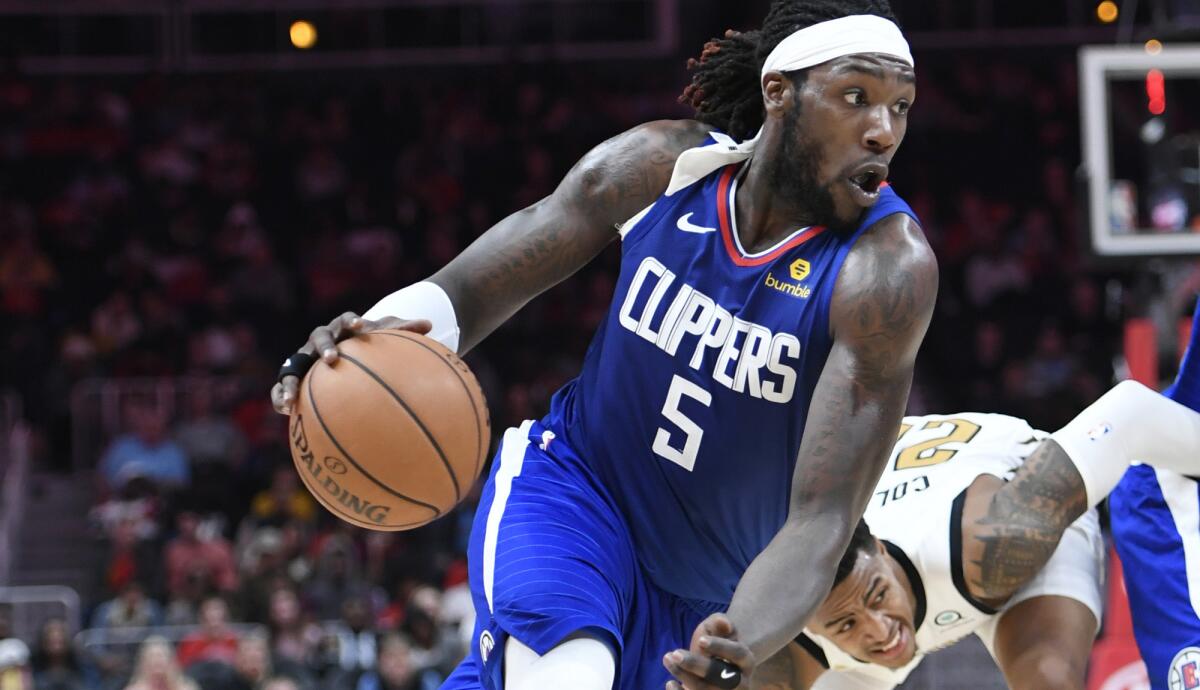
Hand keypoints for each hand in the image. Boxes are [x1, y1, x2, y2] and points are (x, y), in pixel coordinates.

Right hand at [270, 312, 431, 414]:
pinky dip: (280, 397)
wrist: (344, 353)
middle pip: (318, 338)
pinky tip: (285, 412)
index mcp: (342, 328)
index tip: (360, 325)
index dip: (351, 321)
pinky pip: (282, 387)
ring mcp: (304, 359)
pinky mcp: (294, 377)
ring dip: (290, 380)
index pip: (345, 320)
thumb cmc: (367, 344)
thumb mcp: (384, 337)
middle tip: (332, 358)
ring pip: (291, 366)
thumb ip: (404, 331)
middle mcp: (319, 341)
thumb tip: (429, 324)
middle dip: (324, 347)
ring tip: (292, 398)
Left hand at [664, 613, 755, 689]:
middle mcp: (741, 682)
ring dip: (684, 677)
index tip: (700, 641)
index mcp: (746, 661)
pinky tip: (670, 682)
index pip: (737, 653)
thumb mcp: (716, 629)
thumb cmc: (714, 644)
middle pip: (721, 676)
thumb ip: (719, 622)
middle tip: (675, 654)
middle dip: (697, 665)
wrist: (714, 665)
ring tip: (668, 659)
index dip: (720, 647)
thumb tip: (725, 623)